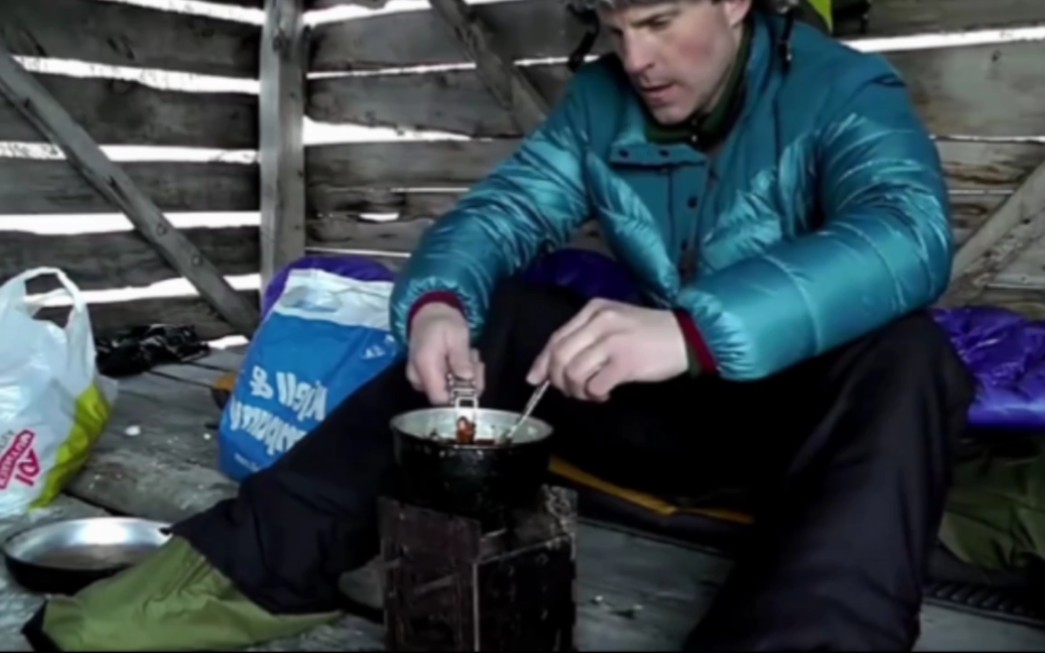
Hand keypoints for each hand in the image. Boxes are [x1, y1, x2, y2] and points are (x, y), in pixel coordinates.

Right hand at [407, 302, 484, 404]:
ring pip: (449, 392)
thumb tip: (466, 377)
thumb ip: (460, 357)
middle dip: (467, 383)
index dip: (459, 397)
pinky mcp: (426, 379)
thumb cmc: (443, 322)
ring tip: (468, 356)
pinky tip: (462, 360)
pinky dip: (458, 376)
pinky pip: (446, 386)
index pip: (440, 399)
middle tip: (474, 361)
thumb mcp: (457, 334)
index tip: (473, 380)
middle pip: (447, 397)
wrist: (429, 315)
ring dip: (465, 377)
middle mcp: (418, 378)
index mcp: (425, 366)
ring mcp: (421, 380)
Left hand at [526, 299, 687, 401]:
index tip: (534, 379)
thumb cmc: (647, 333)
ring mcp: (611, 341)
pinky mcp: (624, 362)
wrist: (685, 337)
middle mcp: (598, 322)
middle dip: (558, 380)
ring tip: (591, 392)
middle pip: (560, 356)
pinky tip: (605, 394)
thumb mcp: (613, 324)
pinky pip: (594, 385)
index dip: (542, 362)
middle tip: (571, 391)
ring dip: (577, 390)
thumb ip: (585, 338)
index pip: (556, 338)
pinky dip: (594, 394)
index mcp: (592, 310)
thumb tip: (552, 367)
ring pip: (573, 373)